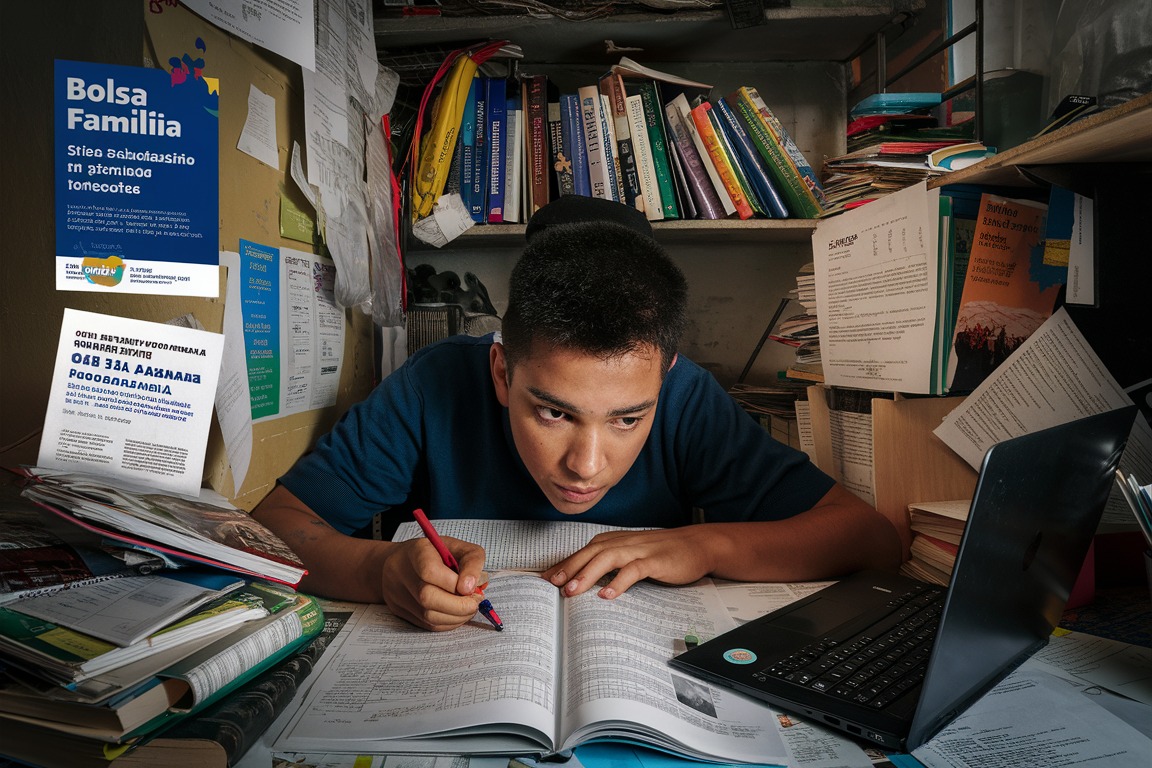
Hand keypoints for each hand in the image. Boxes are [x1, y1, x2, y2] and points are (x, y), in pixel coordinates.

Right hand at [379, 536, 488, 630]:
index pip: (430, 571)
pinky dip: (448, 622)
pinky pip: (427, 624)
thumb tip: (473, 587)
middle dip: (459, 605)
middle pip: (427, 597)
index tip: (472, 588)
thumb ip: (471, 561)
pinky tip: (457, 614)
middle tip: (475, 603)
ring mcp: (397, 594)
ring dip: (456, 617)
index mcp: (417, 551)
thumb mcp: (457, 546)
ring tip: (469, 608)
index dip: (454, 583)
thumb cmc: (435, 553)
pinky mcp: (400, 610)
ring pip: (428, 616)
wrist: (401, 561)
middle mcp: (401, 573)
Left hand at [541, 527, 718, 598]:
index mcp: (615, 541)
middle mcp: (624, 542)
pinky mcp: (656, 561)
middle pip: (591, 552)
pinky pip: (635, 570)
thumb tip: (584, 582)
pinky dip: (620, 581)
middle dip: (569, 568)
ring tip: (572, 590)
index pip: (584, 551)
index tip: (543, 579)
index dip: (564, 564)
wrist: (698, 544)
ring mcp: (640, 550)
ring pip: (608, 558)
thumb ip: (611, 564)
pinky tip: (608, 594)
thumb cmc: (662, 553)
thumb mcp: (632, 556)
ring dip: (587, 574)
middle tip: (550, 585)